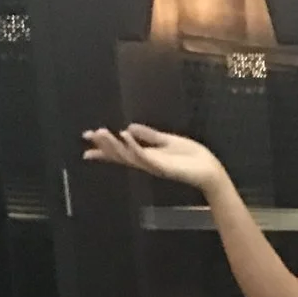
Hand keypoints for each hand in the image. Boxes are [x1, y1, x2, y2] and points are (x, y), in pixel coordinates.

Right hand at [81, 124, 228, 193]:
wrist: (210, 170)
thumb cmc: (192, 157)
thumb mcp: (168, 141)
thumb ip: (149, 135)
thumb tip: (129, 127)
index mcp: (147, 155)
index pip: (121, 150)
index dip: (104, 146)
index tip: (87, 138)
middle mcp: (147, 162)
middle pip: (120, 154)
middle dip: (104, 144)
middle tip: (89, 134)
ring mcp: (153, 166)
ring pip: (128, 155)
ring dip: (113, 144)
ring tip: (100, 133)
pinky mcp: (163, 167)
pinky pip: (145, 156)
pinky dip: (134, 146)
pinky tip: (125, 135)